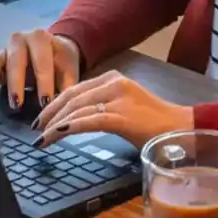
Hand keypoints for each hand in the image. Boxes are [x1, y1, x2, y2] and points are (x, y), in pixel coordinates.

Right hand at [0, 28, 83, 107]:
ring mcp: (5, 48)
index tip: (45, 101)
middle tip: (17, 103)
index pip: (41, 60)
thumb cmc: (60, 60)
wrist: (52, 49)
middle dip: (16, 82)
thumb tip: (64, 102)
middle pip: (15, 59)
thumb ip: (68, 84)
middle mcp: (20, 39)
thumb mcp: (69, 68)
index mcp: (40, 38)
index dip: (44, 81)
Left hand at [33, 70, 192, 149]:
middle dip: (50, 114)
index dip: (55, 104)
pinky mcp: (122, 116)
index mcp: (114, 79)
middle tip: (36, 129)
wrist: (181, 130)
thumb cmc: (154, 124)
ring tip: (42, 138)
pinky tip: (55, 136)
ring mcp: (119, 98)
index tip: (42, 118)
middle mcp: (115, 83)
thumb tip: (74, 119)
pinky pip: (88, 121)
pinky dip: (67, 129)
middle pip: (71, 96)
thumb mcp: (124, 107)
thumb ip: (102, 106)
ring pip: (76, 108)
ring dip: (54, 124)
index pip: (76, 89)